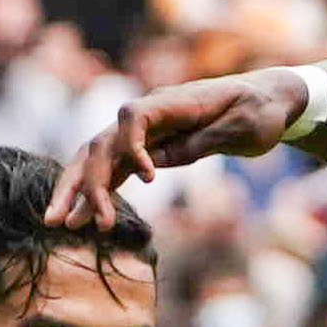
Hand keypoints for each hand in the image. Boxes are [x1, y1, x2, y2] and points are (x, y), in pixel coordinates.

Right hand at [47, 67, 314, 229]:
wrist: (266, 101)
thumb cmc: (259, 111)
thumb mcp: (243, 127)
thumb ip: (203, 141)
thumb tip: (161, 161)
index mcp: (172, 103)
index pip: (134, 117)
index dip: (131, 146)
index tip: (149, 179)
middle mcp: (149, 115)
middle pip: (102, 142)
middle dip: (81, 181)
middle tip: (65, 220)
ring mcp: (143, 133)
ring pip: (99, 159)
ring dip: (78, 190)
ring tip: (60, 224)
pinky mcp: (147, 150)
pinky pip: (114, 170)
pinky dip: (98, 192)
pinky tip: (81, 219)